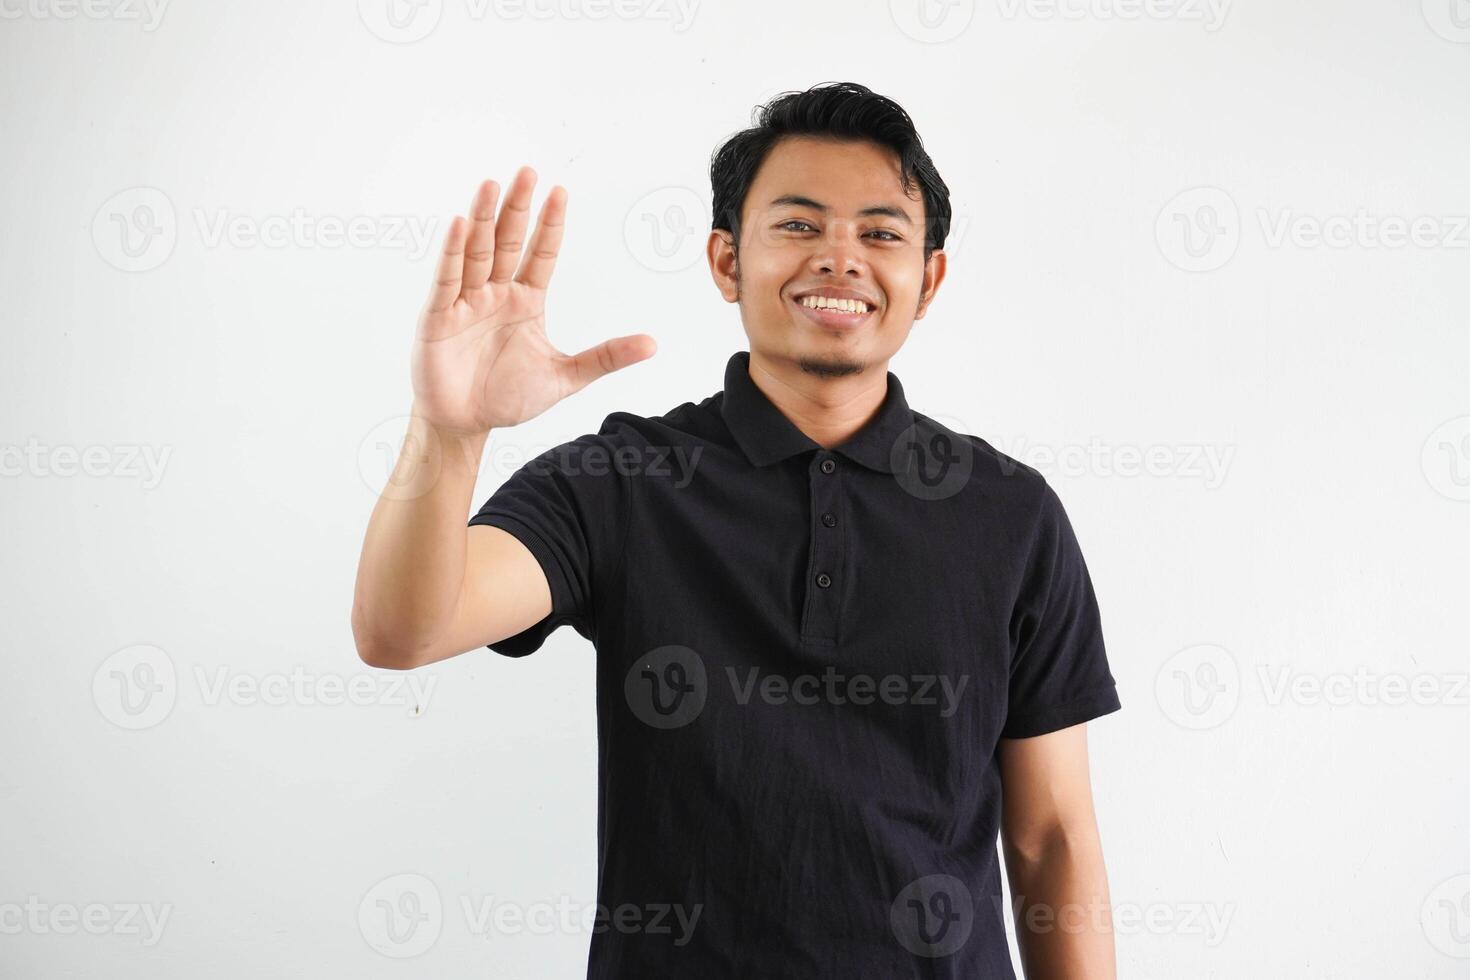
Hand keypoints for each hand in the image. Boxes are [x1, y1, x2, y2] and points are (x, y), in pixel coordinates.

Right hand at [409, 167, 655, 433]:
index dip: (550, 224)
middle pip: (508, 242)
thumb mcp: (566, 376)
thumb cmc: (509, 397)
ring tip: (492, 184)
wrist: (466, 424)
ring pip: (477, 252)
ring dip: (484, 218)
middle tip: (528, 172)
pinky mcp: (439, 318)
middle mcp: (496, 293)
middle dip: (517, 207)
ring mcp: (466, 302)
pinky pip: (447, 280)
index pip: (541, 254)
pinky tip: (460, 224)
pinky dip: (453, 253)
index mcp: (526, 301)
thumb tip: (653, 344)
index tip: (561, 192)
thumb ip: (606, 357)